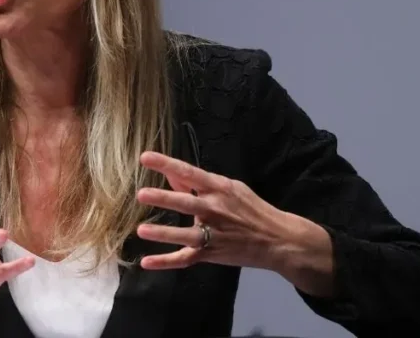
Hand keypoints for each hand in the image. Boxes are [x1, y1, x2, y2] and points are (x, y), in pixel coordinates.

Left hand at [134, 151, 296, 271]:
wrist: (278, 239)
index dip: (167, 164)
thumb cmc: (251, 209)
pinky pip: (186, 258)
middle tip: (142, 195)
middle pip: (187, 203)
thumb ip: (199, 182)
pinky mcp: (212, 254)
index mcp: (219, 189)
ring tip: (142, 230)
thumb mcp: (230, 189)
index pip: (189, 173)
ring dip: (164, 233)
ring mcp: (213, 234)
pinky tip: (146, 262)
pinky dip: (166, 262)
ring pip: (185, 235)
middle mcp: (215, 210)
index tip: (145, 158)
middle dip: (165, 199)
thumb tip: (171, 173)